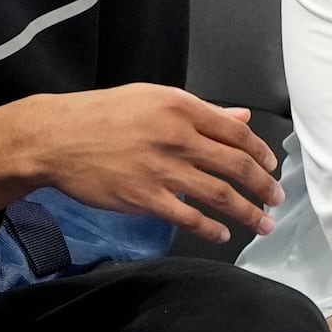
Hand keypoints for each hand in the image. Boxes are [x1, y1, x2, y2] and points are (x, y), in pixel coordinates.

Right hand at [25, 85, 282, 243]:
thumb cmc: (100, 114)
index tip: (270, 166)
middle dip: (264, 186)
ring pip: (221, 195)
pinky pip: (191, 218)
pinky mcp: (146, 198)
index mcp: (178, 107)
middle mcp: (176, 137)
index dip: (260, 153)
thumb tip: (240, 119)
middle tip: (276, 198)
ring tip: (263, 223)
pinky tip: (222, 233)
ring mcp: (162, 170)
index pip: (236, 133)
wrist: (56, 137)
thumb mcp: (150, 98)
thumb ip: (199, 110)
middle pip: (236, 165)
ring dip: (248, 213)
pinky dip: (212, 229)